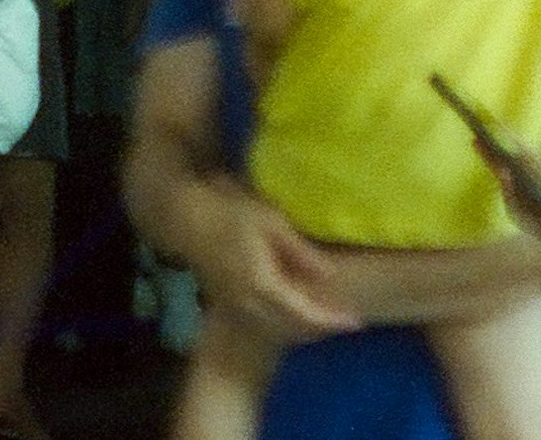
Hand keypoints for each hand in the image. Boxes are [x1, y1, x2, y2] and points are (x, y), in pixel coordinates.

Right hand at [183, 179, 365, 345]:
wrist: (184, 218)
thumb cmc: (230, 213)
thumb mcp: (271, 224)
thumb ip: (301, 252)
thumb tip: (331, 276)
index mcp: (262, 285)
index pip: (304, 314)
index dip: (331, 320)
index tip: (356, 321)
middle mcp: (249, 304)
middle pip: (291, 328)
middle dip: (320, 328)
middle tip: (345, 322)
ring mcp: (235, 307)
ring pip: (277, 328)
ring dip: (302, 328)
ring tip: (325, 319)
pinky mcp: (228, 303)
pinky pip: (264, 321)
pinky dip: (285, 321)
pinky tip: (295, 310)